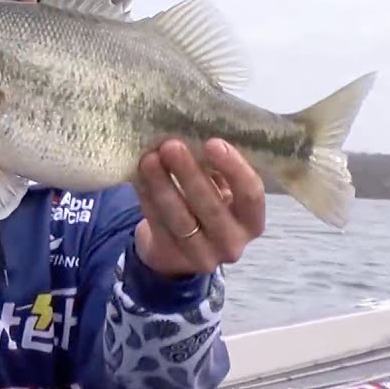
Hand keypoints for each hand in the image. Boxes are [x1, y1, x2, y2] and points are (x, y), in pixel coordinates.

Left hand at [133, 138, 265, 277]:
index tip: (212, 142)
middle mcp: (232, 242)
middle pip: (211, 207)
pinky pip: (157, 224)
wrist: (176, 250)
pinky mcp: (171, 257)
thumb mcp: (218, 191)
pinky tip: (138, 176)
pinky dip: (147, 197)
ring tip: (149, 158)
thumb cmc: (204, 206)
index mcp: (251, 221)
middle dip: (190, 173)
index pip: (251, 195)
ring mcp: (202, 255)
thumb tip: (193, 132)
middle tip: (171, 145)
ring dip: (162, 185)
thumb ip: (213, 170)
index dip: (234, 168)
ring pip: (180, 218)